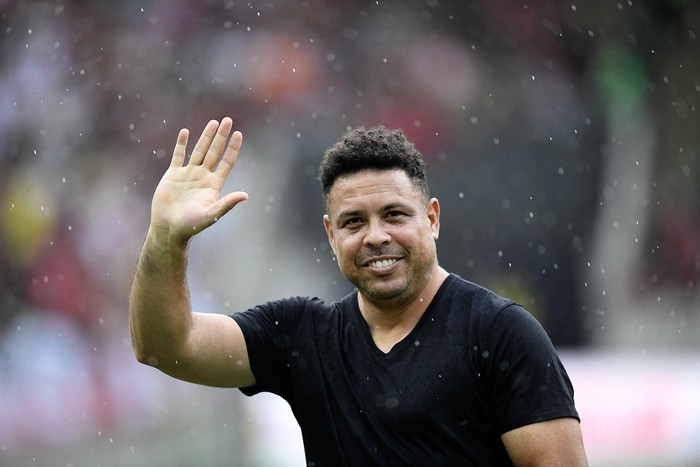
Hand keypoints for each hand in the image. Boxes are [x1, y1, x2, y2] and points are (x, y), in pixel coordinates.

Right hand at [150, 117, 247, 242]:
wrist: (169, 229)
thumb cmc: (191, 225)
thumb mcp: (212, 213)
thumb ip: (227, 203)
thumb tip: (246, 195)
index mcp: (213, 184)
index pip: (226, 162)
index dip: (232, 148)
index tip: (238, 134)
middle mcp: (202, 177)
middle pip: (214, 152)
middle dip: (221, 136)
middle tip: (228, 120)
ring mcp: (188, 175)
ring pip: (199, 151)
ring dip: (206, 136)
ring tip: (213, 122)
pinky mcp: (173, 175)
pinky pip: (178, 156)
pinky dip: (181, 144)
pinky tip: (185, 132)